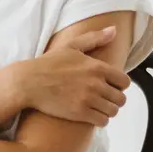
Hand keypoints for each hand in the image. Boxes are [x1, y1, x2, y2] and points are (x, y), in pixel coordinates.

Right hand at [12, 28, 129, 124]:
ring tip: (98, 108)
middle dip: (114, 100)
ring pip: (113, 111)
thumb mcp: (71, 46)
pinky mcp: (79, 113)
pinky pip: (102, 121)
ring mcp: (88, 99)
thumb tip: (114, 30)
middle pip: (121, 99)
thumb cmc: (48, 64)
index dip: (120, 86)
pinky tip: (92, 115)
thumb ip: (95, 38)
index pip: (124, 82)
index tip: (111, 87)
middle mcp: (96, 84)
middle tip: (104, 99)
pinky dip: (100, 120)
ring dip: (108, 111)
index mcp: (97, 67)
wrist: (28, 82)